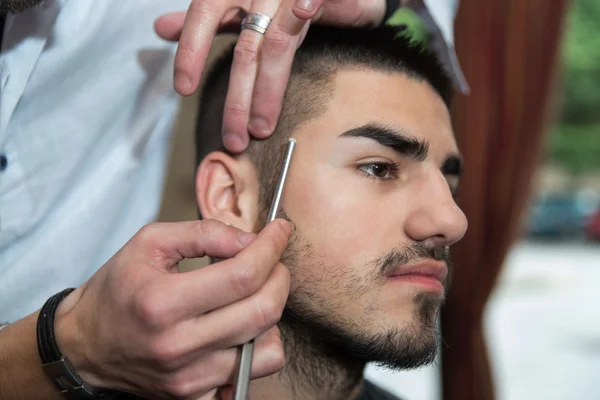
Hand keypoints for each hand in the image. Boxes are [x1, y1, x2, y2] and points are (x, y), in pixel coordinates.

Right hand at [54, 219, 291, 398]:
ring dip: (271, 314)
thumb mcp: (149, 243)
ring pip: (267, 348)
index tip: (279, 231)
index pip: (243, 275)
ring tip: (251, 296)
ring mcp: (189, 378)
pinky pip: (251, 375)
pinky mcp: (194, 396)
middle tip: (272, 260)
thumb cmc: (117, 289)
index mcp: (163, 303)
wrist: (85, 346)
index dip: (271, 248)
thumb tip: (251, 239)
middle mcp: (179, 346)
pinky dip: (256, 348)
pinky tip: (239, 328)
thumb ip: (203, 233)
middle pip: (263, 312)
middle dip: (280, 277)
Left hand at [155, 0, 386, 152]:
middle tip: (234, 140)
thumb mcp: (235, 6)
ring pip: (277, 45)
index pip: (203, 16)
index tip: (184, 89)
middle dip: (237, 99)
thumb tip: (160, 29)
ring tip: (262, 129)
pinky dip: (309, 3)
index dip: (191, 51)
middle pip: (244, 50)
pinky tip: (304, 10)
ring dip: (268, 90)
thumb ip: (203, 22)